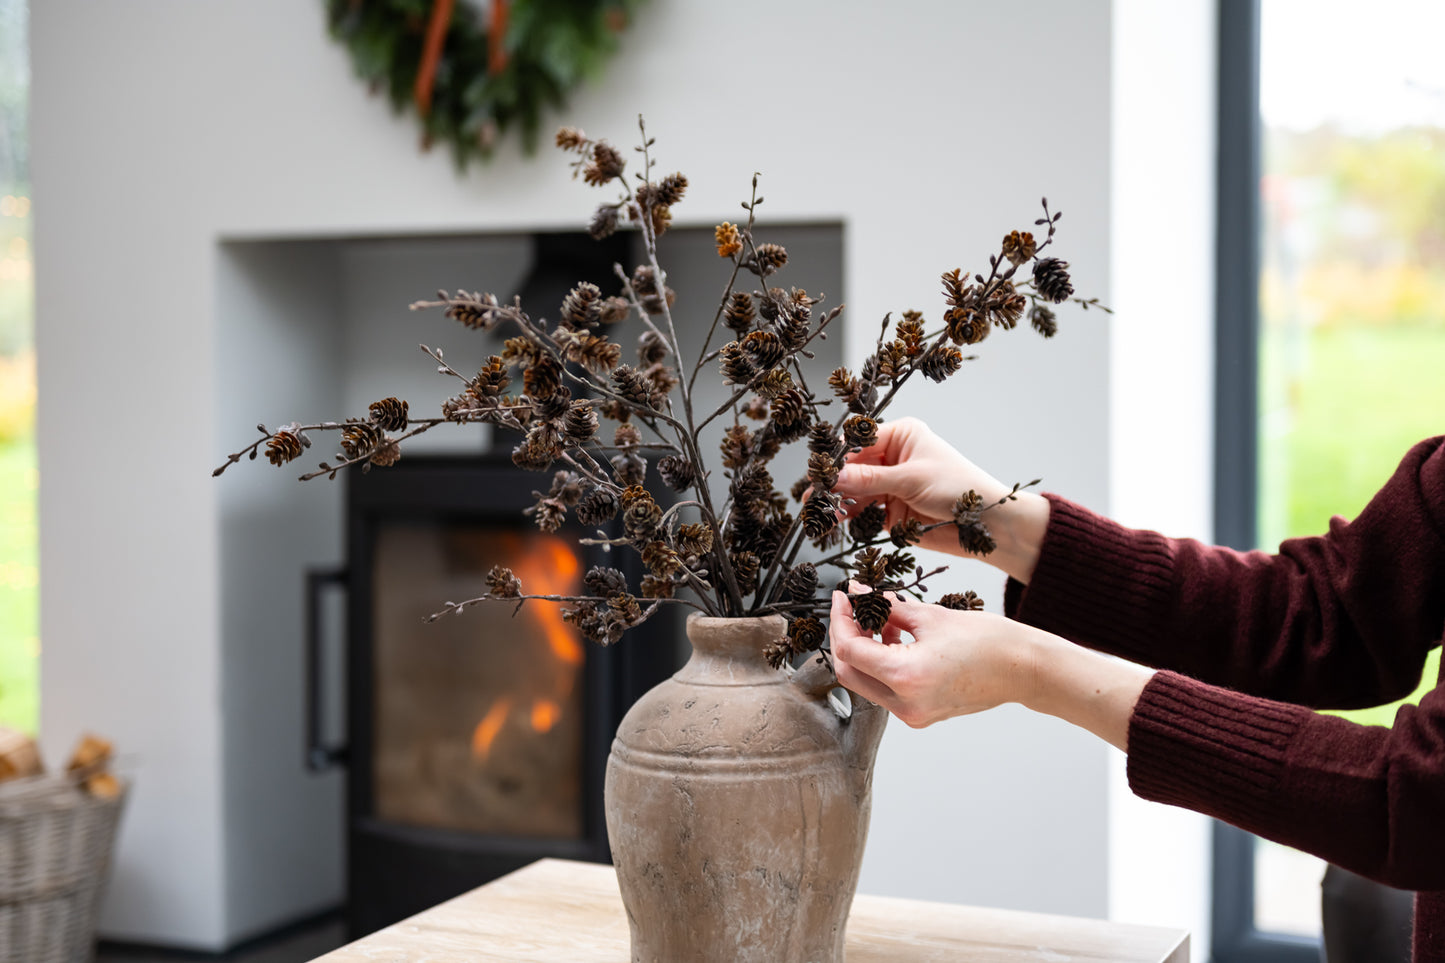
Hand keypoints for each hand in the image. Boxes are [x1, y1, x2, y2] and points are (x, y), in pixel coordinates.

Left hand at [829, 590, 1152, 749]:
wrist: (1023, 669)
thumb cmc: (987, 640)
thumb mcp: (930, 616)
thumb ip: (887, 607)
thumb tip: (858, 595)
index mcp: (907, 677)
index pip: (850, 651)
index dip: (840, 621)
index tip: (844, 598)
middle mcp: (906, 704)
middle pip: (849, 673)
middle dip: (844, 639)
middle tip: (851, 610)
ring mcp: (913, 715)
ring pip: (865, 684)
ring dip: (862, 652)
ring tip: (879, 621)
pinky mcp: (921, 715)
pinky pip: (886, 691)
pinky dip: (881, 665)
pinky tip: (895, 640)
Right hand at [832, 416, 1048, 581]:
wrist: (988, 526)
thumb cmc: (960, 489)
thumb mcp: (911, 479)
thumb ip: (869, 479)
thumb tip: (834, 477)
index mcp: (901, 436)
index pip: (859, 440)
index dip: (838, 456)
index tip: (820, 471)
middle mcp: (893, 458)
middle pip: (852, 467)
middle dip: (834, 481)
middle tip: (812, 495)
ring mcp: (891, 485)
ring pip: (854, 491)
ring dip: (837, 501)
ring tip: (817, 513)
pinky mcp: (891, 511)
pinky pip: (863, 512)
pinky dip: (848, 517)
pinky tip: (833, 522)